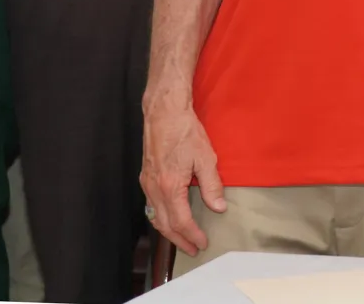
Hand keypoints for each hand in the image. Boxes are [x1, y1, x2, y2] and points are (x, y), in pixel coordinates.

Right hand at [140, 102, 223, 257]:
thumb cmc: (185, 132)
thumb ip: (212, 185)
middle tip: (192, 249)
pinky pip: (151, 206)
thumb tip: (218, 207)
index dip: (192, 235)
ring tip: (182, 239)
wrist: (163, 113)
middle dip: (179, 240)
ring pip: (155, 216)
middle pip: (165, 224)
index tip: (202, 243)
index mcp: (170, 187)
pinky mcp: (145, 177)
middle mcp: (154, 189)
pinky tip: (169, 218)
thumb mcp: (205, 157)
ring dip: (168, 231)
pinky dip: (160, 218)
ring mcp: (147, 184)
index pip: (180, 221)